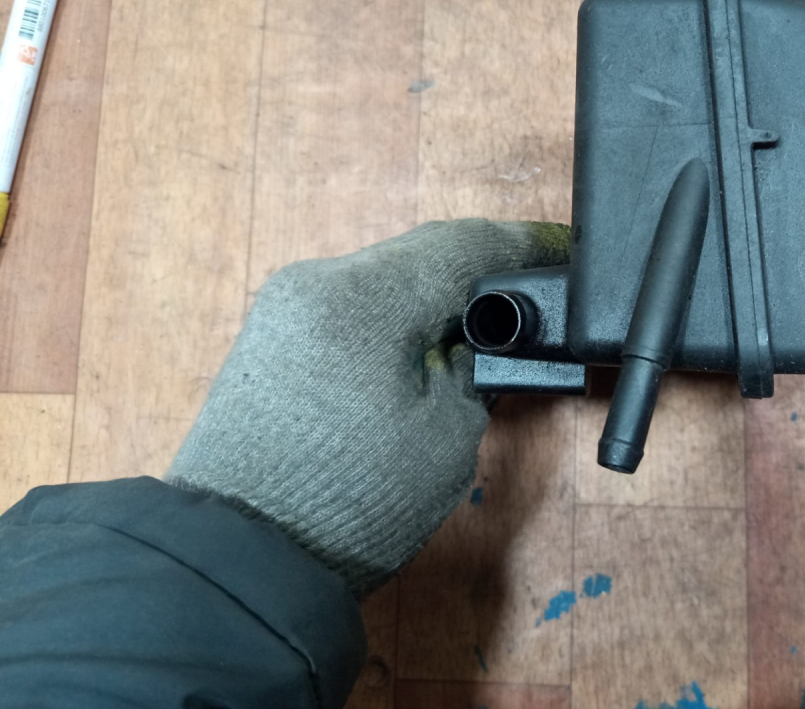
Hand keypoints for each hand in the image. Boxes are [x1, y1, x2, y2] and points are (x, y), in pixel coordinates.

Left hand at [166, 219, 569, 596]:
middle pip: (419, 256)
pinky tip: (424, 350)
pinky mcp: (270, 339)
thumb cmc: (353, 500)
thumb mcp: (449, 434)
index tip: (567, 253)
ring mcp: (283, 307)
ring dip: (434, 300)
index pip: (462, 244)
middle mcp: (315, 280)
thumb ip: (475, 365)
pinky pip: (351, 308)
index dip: (523, 246)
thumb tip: (480, 335)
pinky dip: (395, 321)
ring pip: (384, 280)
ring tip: (483, 332)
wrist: (236, 561)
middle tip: (533, 300)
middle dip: (478, 277)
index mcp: (363, 294)